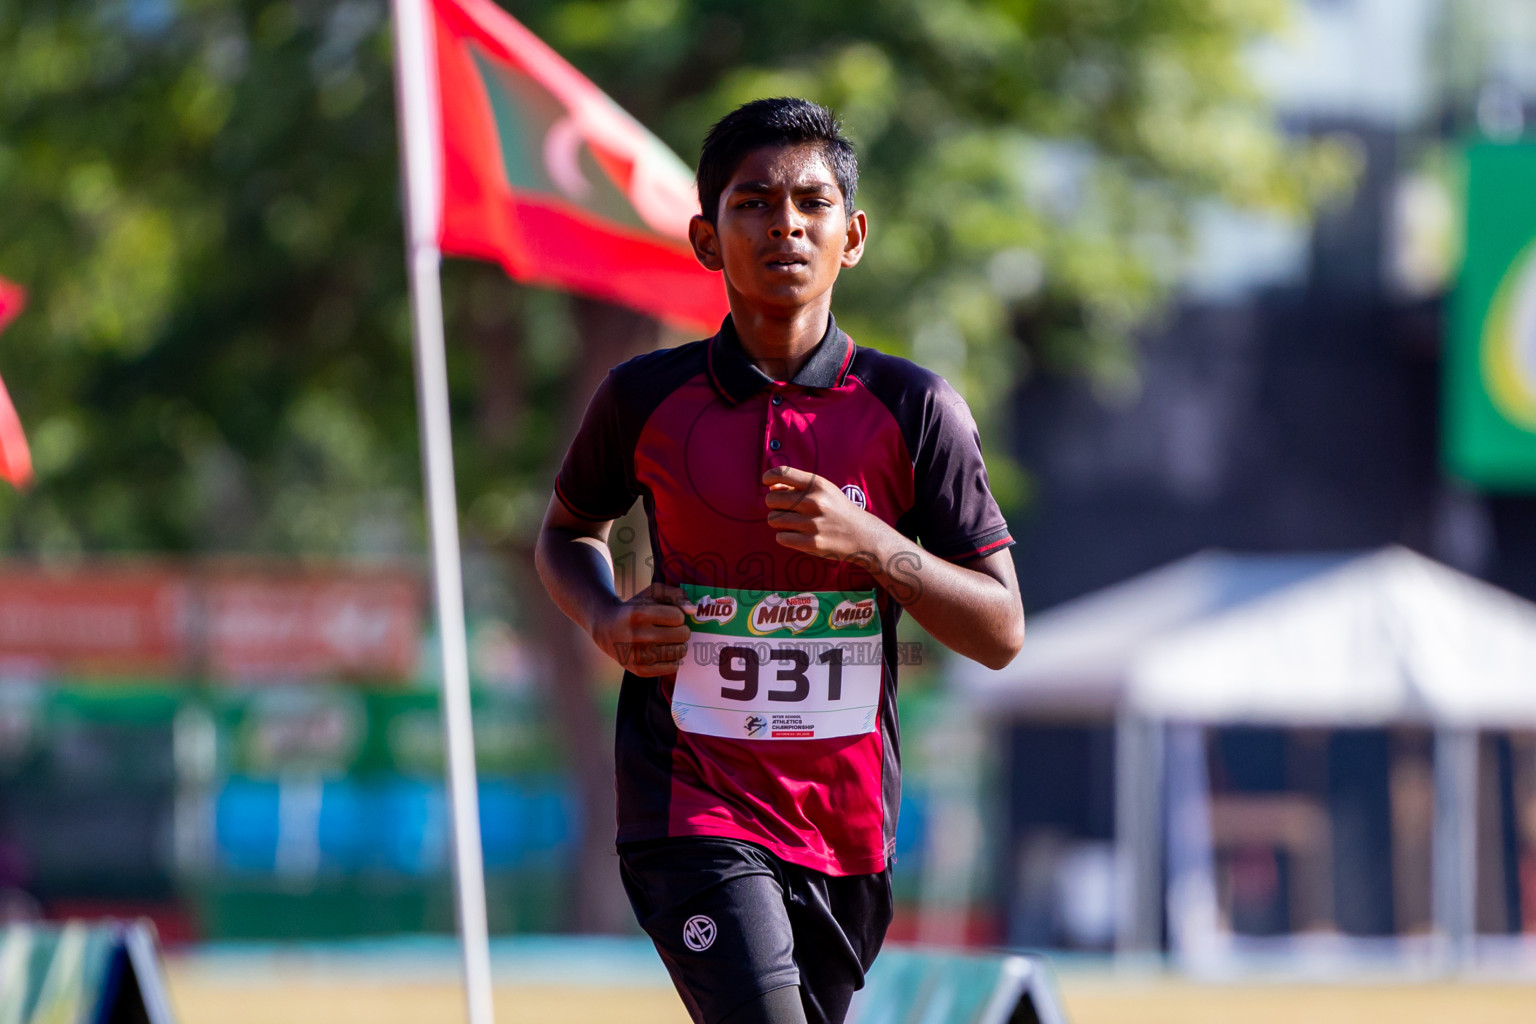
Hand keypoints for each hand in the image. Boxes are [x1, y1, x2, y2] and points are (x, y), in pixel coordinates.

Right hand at [590, 582, 691, 676]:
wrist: (606, 628)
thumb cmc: (635, 608)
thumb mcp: (652, 593)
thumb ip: (676, 594)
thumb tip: (693, 610)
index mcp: (638, 614)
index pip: (678, 617)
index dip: (677, 615)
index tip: (667, 616)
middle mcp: (636, 635)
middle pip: (682, 635)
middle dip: (681, 630)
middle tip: (670, 629)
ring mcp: (637, 655)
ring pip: (680, 652)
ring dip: (678, 645)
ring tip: (667, 640)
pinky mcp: (639, 670)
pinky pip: (673, 667)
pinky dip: (673, 659)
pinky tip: (662, 651)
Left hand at [763, 465, 891, 560]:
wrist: (863, 535)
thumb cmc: (838, 510)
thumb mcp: (824, 490)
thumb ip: (797, 486)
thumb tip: (770, 486)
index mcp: (817, 484)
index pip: (782, 473)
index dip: (768, 476)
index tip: (766, 482)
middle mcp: (814, 501)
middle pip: (771, 499)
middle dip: (774, 505)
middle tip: (786, 510)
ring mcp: (813, 523)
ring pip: (773, 519)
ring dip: (779, 522)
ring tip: (794, 524)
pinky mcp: (812, 543)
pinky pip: (781, 537)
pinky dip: (785, 537)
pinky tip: (798, 536)